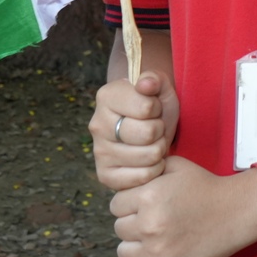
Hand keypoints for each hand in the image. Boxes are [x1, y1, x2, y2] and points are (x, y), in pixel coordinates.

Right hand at [92, 73, 179, 191]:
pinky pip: (142, 177)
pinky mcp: (105, 176)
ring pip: (148, 156)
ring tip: (152, 143)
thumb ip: (154, 79)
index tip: (153, 108)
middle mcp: (97, 125)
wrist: (148, 128)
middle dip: (160, 130)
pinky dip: (154, 170)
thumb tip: (145, 84)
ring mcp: (99, 152)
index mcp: (106, 96)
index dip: (157, 108)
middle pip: (148, 133)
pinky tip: (148, 160)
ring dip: (159, 149)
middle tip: (155, 128)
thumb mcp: (160, 86)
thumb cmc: (155, 106)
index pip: (147, 108)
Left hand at [112, 156, 256, 256]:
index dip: (131, 202)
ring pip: (124, 252)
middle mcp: (150, 225)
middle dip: (134, 221)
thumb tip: (125, 175)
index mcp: (149, 197)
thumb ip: (146, 170)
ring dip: (136, 244)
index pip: (116, 204)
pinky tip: (157, 254)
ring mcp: (158, 253)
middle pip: (119, 228)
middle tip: (157, 217)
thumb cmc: (206, 188)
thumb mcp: (176, 167)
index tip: (147, 202)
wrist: (237, 212)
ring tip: (158, 235)